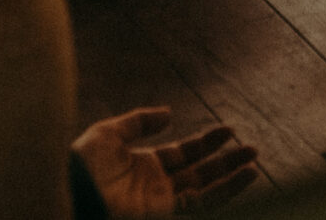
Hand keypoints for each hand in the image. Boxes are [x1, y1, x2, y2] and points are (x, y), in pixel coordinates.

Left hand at [73, 112, 258, 215]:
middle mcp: (156, 186)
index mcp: (142, 166)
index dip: (205, 142)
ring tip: (254, 160)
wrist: (71, 195)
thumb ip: (138, 121)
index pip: (182, 154)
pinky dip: (227, 190)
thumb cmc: (80, 167)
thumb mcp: (107, 134)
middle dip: (224, 160)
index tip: (227, 130)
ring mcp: (162, 203)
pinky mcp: (167, 213)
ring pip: (206, 189)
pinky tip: (246, 176)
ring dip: (231, 175)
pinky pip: (204, 202)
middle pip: (199, 172)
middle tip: (250, 147)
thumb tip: (169, 114)